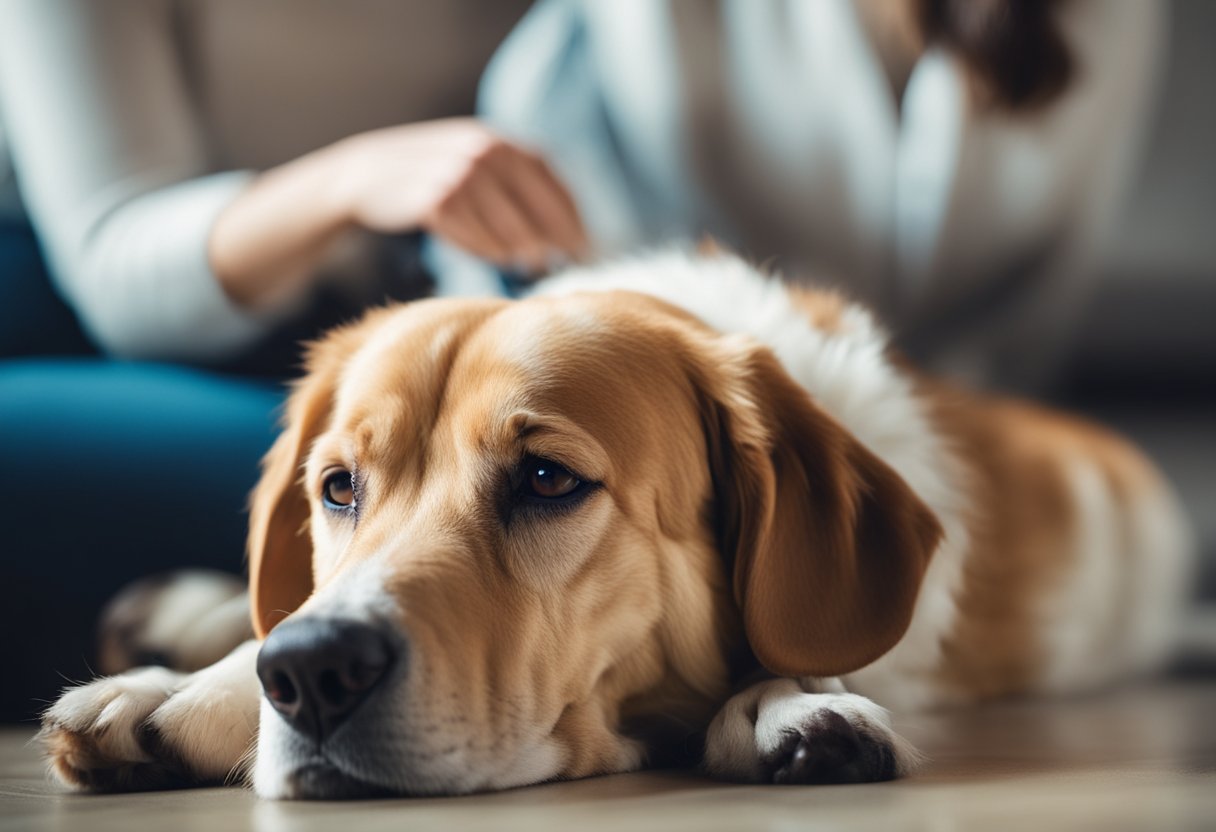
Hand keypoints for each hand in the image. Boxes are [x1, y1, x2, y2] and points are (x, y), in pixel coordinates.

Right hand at [335, 119, 587, 271]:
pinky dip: (487, 250)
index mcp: (499, 140)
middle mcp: (482, 151)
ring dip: (523, 249)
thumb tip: (566, 229)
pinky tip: (494, 257)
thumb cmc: (435, 177)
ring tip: (530, 265)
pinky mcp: (433, 201)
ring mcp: (457, 174)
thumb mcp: (475, 163)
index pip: (551, 177)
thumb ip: (516, 182)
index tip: (587, 244)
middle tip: (568, 263)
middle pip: (535, 203)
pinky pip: (473, 236)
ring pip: (506, 225)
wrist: (367, 174)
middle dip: (556, 237)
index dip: (573, 214)